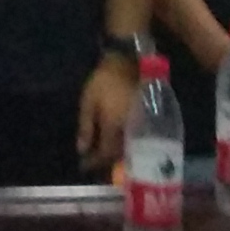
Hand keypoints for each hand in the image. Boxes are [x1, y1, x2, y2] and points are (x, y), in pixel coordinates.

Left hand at [77, 52, 139, 170]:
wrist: (129, 63)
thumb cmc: (104, 80)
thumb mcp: (88, 101)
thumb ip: (86, 126)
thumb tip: (82, 150)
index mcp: (114, 125)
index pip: (105, 152)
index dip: (95, 162)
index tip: (84, 167)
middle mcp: (130, 129)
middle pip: (119, 154)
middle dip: (106, 163)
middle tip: (94, 165)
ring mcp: (141, 126)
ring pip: (130, 149)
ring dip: (117, 156)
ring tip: (104, 159)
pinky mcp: (148, 121)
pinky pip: (137, 141)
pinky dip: (127, 147)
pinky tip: (118, 147)